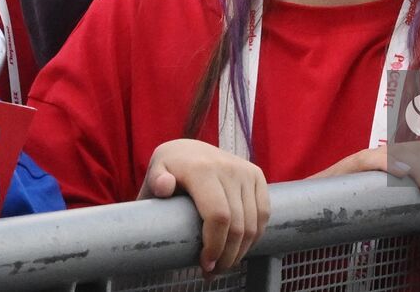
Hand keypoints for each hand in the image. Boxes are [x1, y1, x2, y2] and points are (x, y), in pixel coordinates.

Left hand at [140, 139, 268, 274]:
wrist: (189, 149)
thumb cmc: (169, 169)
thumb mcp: (157, 171)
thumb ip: (155, 180)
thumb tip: (164, 186)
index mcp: (202, 169)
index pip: (218, 216)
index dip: (215, 246)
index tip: (205, 264)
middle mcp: (228, 168)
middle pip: (237, 225)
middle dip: (227, 256)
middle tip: (213, 271)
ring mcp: (245, 171)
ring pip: (252, 223)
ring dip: (241, 251)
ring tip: (225, 263)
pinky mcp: (256, 175)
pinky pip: (263, 213)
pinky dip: (255, 235)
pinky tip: (240, 247)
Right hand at [315, 143, 419, 200]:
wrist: (310, 198)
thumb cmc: (346, 201)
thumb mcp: (378, 198)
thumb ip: (398, 197)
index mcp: (388, 161)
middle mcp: (378, 154)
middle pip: (416, 150)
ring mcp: (363, 158)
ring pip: (399, 154)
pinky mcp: (348, 167)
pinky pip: (372, 160)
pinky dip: (390, 164)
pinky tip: (403, 174)